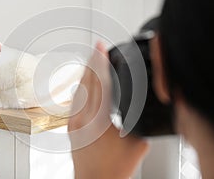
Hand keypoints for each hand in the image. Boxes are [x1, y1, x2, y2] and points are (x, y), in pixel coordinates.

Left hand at [68, 42, 148, 178]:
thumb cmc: (113, 168)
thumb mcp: (137, 143)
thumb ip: (140, 123)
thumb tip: (142, 109)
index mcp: (99, 119)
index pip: (100, 82)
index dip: (101, 62)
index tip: (100, 47)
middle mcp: (83, 117)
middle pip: (87, 81)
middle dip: (92, 61)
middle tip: (96, 46)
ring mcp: (74, 121)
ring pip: (79, 89)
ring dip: (85, 72)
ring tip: (91, 59)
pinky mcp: (71, 126)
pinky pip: (75, 100)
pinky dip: (80, 86)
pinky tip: (83, 82)